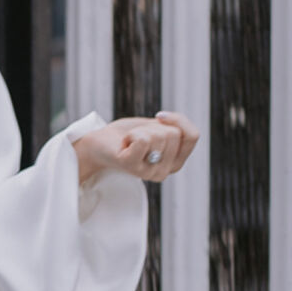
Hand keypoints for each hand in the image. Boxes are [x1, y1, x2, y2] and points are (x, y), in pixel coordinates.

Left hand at [73, 111, 198, 184]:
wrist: (98, 143)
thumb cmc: (128, 134)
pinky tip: (123, 144)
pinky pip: (143, 140)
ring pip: (159, 135)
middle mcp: (164, 172)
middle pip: (174, 134)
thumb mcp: (159, 127)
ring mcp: (149, 172)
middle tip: (137, 136)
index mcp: (175, 163)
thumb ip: (177, 126)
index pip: (193, 136)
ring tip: (129, 141)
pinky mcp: (131, 166)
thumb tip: (176, 123)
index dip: (178, 120)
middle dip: (153, 126)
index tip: (159, 118)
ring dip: (141, 130)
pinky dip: (131, 134)